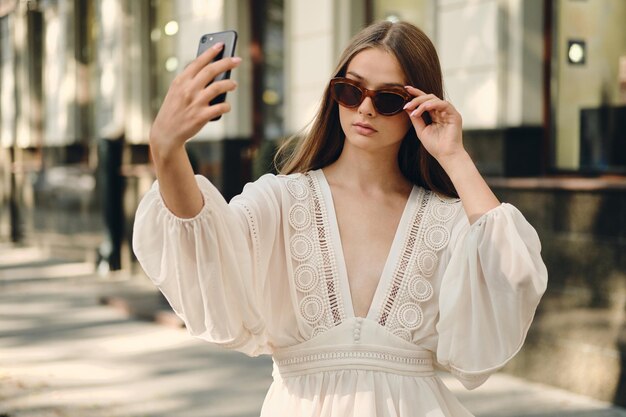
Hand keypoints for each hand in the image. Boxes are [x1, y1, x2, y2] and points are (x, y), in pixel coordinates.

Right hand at [150, 43, 240, 157]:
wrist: (166, 133)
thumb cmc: (174, 110)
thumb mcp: (176, 92)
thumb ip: (190, 81)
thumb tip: (213, 71)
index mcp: (180, 81)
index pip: (198, 62)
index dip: (211, 52)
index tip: (221, 45)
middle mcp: (188, 90)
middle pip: (211, 71)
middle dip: (226, 63)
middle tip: (237, 60)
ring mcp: (195, 103)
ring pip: (218, 87)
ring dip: (229, 84)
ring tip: (234, 84)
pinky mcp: (201, 116)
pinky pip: (220, 107)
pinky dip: (226, 105)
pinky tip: (226, 105)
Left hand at [402, 86, 464, 165]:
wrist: (446, 155)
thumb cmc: (435, 146)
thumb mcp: (421, 130)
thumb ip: (416, 119)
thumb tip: (407, 107)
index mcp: (435, 115)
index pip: (425, 101)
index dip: (416, 94)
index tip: (405, 89)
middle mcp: (442, 112)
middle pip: (429, 98)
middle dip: (416, 99)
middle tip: (406, 105)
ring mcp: (449, 112)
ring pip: (434, 99)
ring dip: (422, 104)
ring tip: (414, 111)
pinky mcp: (455, 115)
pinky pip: (444, 104)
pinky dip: (433, 104)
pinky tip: (424, 108)